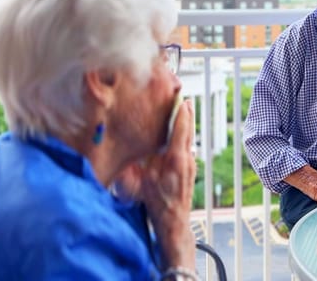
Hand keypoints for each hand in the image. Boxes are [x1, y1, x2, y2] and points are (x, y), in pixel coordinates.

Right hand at [117, 100, 196, 267]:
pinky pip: (188, 145)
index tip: (180, 97)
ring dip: (187, 122)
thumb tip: (125, 147)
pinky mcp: (190, 167)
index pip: (181, 128)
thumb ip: (136, 162)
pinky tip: (179, 131)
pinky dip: (185, 133)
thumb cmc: (158, 202)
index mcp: (176, 158)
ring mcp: (191, 162)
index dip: (180, 111)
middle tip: (183, 96)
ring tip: (183, 107)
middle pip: (189, 129)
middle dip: (186, 112)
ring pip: (190, 137)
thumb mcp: (142, 180)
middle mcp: (187, 158)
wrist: (174, 219)